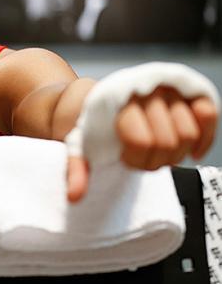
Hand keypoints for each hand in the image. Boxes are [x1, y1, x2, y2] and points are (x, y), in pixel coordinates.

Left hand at [67, 87, 217, 202]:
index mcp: (116, 101)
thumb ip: (77, 168)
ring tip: (160, 152)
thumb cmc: (98, 122)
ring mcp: (168, 87)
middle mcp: (145, 90)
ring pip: (188, 132)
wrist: (110, 96)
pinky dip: (204, 137)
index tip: (126, 160)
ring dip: (177, 153)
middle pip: (167, 141)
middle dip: (156, 161)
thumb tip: (74, 197)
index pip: (141, 141)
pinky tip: (192, 151)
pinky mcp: (188, 89)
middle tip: (144, 159)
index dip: (136, 161)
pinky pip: (208, 113)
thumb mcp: (81, 142)